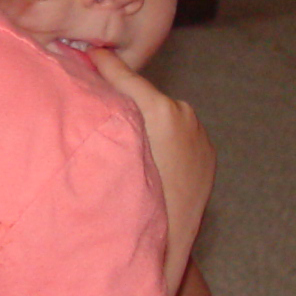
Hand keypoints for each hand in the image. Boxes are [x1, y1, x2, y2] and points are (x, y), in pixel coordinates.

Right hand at [88, 48, 212, 293]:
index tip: (87, 49)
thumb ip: (106, 113)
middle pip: (145, 95)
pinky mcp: (208, 150)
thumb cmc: (129, 202)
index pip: (124, 75)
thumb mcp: (110, 152)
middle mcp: (184, 114)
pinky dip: (166, 138)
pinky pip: (181, 134)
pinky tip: (153, 159)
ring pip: (163, 114)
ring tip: (129, 140)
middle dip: (125, 97)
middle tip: (100, 99)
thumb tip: (93, 87)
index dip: (102, 62)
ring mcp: (200, 132)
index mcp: (160, 110)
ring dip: (147, 120)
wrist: (167, 246)